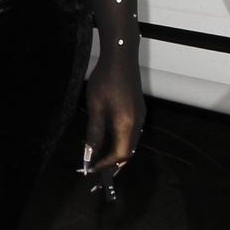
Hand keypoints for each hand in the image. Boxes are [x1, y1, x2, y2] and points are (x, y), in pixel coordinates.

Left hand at [79, 61, 145, 191]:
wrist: (120, 57)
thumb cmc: (105, 81)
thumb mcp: (95, 109)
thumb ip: (94, 134)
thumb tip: (89, 155)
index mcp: (127, 125)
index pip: (119, 155)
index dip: (105, 165)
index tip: (90, 169)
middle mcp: (137, 124)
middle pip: (128, 152)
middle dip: (113, 165)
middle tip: (97, 172)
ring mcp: (140, 117)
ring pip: (130, 144)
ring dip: (117, 154)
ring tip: (100, 161)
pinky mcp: (138, 110)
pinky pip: (131, 134)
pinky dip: (120, 143)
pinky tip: (108, 142)